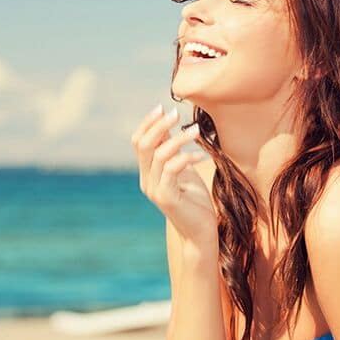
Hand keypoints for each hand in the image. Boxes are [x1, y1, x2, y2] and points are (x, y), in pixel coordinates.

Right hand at [131, 104, 216, 246]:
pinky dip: (185, 157)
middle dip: (159, 125)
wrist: (201, 232)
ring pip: (159, 154)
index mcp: (147, 172)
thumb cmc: (195, 200)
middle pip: (144, 145)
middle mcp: (146, 180)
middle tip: (176, 114)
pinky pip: (172, 169)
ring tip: (196, 131)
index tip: (162, 107)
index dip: (147, 123)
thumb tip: (169, 124)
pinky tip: (201, 155)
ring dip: (178, 138)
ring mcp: (154, 190)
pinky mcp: (166, 198)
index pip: (138, 142)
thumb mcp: (183, 169)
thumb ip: (173, 151)